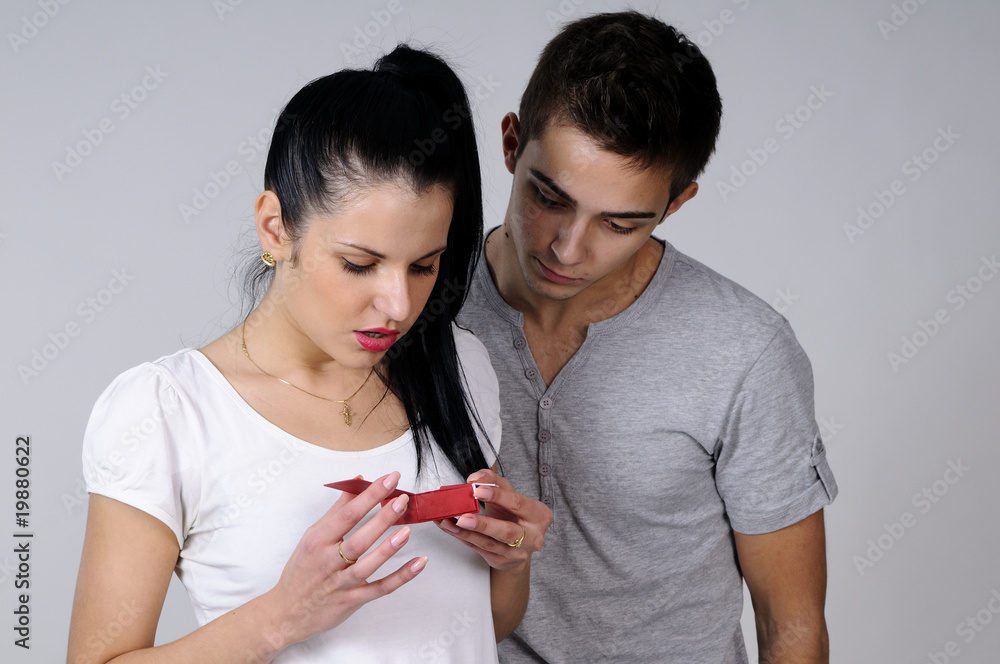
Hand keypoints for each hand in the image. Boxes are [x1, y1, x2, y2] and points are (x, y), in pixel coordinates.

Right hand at [260, 471, 425, 649]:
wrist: (286, 612)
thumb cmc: (301, 570)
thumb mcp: (313, 536)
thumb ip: (338, 510)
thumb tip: (357, 482)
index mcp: (318, 540)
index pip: (347, 514)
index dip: (371, 495)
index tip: (390, 479)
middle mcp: (328, 562)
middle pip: (358, 539)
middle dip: (382, 519)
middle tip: (402, 501)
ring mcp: (340, 584)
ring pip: (366, 566)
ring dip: (388, 549)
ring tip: (407, 531)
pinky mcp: (351, 601)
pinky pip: (379, 589)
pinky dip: (400, 577)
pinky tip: (418, 563)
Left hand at [435, 469, 551, 570]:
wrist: (519, 541)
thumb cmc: (514, 513)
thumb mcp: (509, 493)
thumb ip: (494, 482)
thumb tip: (476, 478)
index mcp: (539, 515)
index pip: (518, 504)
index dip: (498, 497)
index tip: (477, 489)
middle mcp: (532, 537)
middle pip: (507, 532)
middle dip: (484, 524)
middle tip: (464, 516)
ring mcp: (517, 552)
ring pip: (489, 543)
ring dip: (466, 533)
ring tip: (449, 522)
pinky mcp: (501, 560)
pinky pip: (479, 549)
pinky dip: (463, 538)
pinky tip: (451, 528)